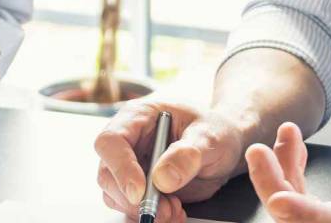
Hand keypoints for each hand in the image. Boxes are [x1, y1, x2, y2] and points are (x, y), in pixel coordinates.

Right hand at [95, 99, 250, 221]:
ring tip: (175, 210)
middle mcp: (128, 140)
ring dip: (142, 210)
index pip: (111, 141)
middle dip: (133, 198)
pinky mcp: (138, 186)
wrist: (223, 147)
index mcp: (138, 116)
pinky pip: (131, 206)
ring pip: (115, 194)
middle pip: (107, 173)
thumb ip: (188, 154)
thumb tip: (162, 178)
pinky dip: (149, 215)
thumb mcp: (210, 137)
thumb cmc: (215, 131)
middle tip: (165, 209)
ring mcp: (131, 164)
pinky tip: (173, 212)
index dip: (120, 167)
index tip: (140, 191)